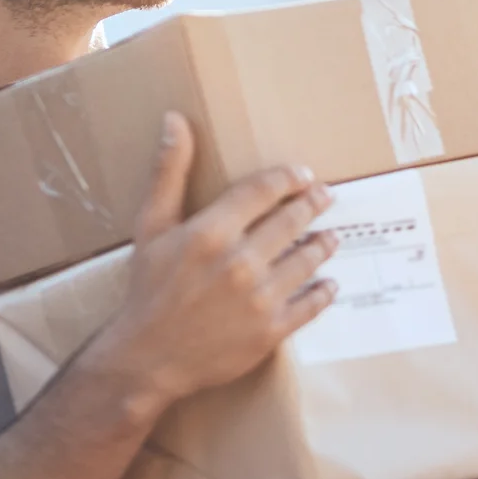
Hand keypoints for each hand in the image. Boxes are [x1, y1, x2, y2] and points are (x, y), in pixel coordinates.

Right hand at [83, 112, 338, 409]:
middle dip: (313, 205)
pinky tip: (329, 284)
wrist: (147, 358)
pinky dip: (324, 292)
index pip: (264, 190)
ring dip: (323, 244)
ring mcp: (259, 298)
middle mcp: (240, 261)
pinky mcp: (271, 331)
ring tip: (331, 237)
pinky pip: (310, 305)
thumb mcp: (150, 227)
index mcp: (211, 231)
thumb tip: (175, 121)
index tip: (303, 175)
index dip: (289, 178)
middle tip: (326, 198)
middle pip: (292, 220)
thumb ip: (168, 172)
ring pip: (307, 260)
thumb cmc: (147, 290)